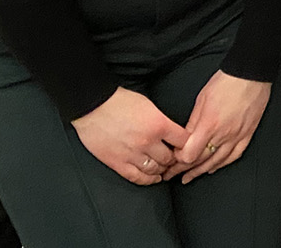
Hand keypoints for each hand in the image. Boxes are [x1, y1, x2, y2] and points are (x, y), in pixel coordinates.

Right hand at [71, 87, 188, 184]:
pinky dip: (148, 180)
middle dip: (174, 158)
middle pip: (170, 158)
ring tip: (164, 168)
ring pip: (155, 169)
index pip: (184, 141)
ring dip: (162, 170)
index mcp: (159, 124)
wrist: (93, 106)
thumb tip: (170, 132)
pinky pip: (137, 177)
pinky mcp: (117, 163)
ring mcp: (132, 154)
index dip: (188, 144)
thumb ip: (161, 120)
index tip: (187, 146)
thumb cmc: (120, 101)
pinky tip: (153, 178)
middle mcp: (148, 142)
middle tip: (174, 158)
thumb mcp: (149, 105)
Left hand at [171, 71, 272, 181]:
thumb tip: (184, 137)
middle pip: (200, 160)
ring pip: (217, 162)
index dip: (177, 160)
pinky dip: (222, 164)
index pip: (189, 154)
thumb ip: (193, 121)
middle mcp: (223, 134)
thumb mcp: (202, 99)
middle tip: (172, 174)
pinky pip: (234, 155)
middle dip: (183, 169)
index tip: (171, 160)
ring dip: (201, 171)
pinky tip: (213, 168)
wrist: (251, 74)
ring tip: (189, 177)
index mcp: (209, 125)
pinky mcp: (247, 134)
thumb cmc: (226, 82)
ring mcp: (237, 136)